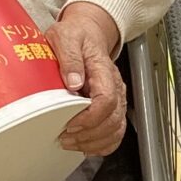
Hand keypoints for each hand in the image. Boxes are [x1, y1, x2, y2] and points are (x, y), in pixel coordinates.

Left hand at [48, 0, 125, 154]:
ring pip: (116, 130)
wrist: (88, 33)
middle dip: (88, 134)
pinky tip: (85, 146)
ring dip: (94, 142)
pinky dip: (102, 145)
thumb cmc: (77, 36)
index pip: (107, 100)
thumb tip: (73, 81)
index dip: (90, 117)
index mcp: (104, 71)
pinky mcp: (112, 108)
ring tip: (71, 142)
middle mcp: (115, 87)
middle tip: (65, 137)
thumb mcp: (65, 37)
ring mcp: (116, 99)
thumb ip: (69, 57)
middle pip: (113, 120)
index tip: (70, 123)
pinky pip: (115, 134)